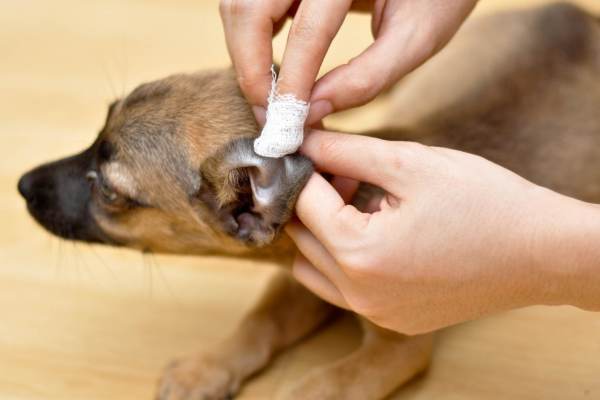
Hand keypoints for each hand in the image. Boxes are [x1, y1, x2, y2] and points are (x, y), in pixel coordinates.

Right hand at [220, 0, 477, 123]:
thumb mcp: (416, 38)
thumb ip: (367, 78)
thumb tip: (313, 113)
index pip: (308, 30)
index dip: (291, 82)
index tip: (285, 126)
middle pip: (248, 9)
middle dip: (250, 68)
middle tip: (267, 115)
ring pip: (239, 5)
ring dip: (244, 54)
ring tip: (270, 95)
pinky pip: (248, 3)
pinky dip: (249, 37)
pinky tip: (271, 64)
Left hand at [286, 131, 599, 333]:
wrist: (541, 252)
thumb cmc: (484, 202)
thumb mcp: (410, 163)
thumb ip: (346, 151)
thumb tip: (303, 141)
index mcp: (360, 253)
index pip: (302, 201)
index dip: (304, 166)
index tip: (311, 146)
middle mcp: (359, 293)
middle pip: (302, 236)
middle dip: (313, 197)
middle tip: (344, 171)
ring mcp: (374, 312)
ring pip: (315, 266)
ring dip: (322, 230)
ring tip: (360, 201)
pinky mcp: (390, 319)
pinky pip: (342, 287)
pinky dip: (344, 258)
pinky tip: (376, 231)